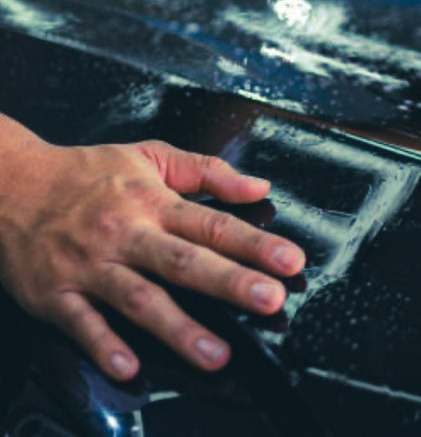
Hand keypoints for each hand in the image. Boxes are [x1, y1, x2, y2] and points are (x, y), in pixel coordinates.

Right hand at [0, 138, 304, 380]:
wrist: (7, 183)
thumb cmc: (85, 173)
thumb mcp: (149, 155)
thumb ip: (208, 171)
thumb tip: (259, 185)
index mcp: (153, 202)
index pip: (213, 224)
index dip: (255, 244)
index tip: (290, 260)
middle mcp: (126, 234)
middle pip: (184, 262)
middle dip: (230, 283)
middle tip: (269, 300)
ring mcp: (90, 265)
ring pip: (139, 300)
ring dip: (179, 329)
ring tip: (216, 353)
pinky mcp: (55, 292)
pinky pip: (81, 323)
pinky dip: (104, 345)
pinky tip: (129, 367)